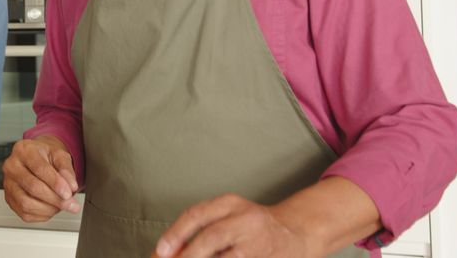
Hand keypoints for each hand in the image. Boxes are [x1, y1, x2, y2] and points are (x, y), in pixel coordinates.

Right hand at [2, 135, 80, 221]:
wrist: (37, 159)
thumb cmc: (46, 156)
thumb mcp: (60, 155)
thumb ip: (66, 169)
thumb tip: (70, 186)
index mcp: (24, 150)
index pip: (39, 169)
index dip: (55, 183)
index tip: (68, 193)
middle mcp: (12, 167)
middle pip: (33, 187)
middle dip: (55, 199)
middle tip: (70, 203)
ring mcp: (8, 184)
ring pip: (26, 203)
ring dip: (48, 209)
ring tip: (61, 205)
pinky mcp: (9, 199)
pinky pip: (25, 214)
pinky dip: (42, 215)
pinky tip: (51, 208)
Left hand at [153, 194, 309, 257]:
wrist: (296, 232)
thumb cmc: (251, 226)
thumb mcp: (227, 215)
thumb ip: (198, 228)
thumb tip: (164, 251)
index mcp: (231, 203)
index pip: (197, 215)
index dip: (175, 234)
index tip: (160, 251)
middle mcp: (246, 219)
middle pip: (211, 237)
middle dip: (188, 255)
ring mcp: (258, 242)